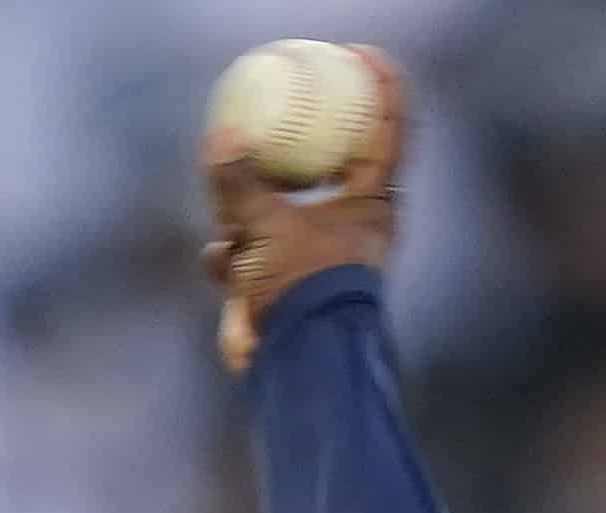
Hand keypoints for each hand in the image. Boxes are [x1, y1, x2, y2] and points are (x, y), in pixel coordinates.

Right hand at [199, 44, 406, 374]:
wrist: (297, 363)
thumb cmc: (301, 290)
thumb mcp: (264, 226)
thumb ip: (240, 182)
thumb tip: (222, 138)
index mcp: (369, 203)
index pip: (386, 133)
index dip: (383, 90)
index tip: (366, 56)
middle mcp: (352, 225)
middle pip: (334, 165)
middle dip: (306, 145)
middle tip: (289, 106)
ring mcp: (320, 255)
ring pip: (284, 210)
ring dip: (253, 210)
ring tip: (235, 213)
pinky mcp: (291, 284)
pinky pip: (255, 254)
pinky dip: (234, 257)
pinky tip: (218, 261)